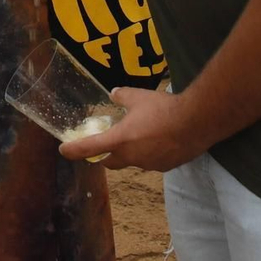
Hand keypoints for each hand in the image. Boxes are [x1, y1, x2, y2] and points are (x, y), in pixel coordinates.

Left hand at [59, 84, 201, 172]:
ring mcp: (149, 165)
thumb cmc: (163, 109)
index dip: (74, 150)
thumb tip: (114, 93)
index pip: (90, 149)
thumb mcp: (138, 96)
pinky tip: (160, 139)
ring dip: (131, 152)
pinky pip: (151, 161)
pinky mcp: (165, 167)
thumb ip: (122, 96)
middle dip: (105, 156)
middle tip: (105, 145)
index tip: (64, 151)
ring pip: (133, 161)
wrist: (196, 122)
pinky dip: (150, 152)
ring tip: (142, 135)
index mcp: (120, 140)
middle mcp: (131, 157)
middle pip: (111, 162)